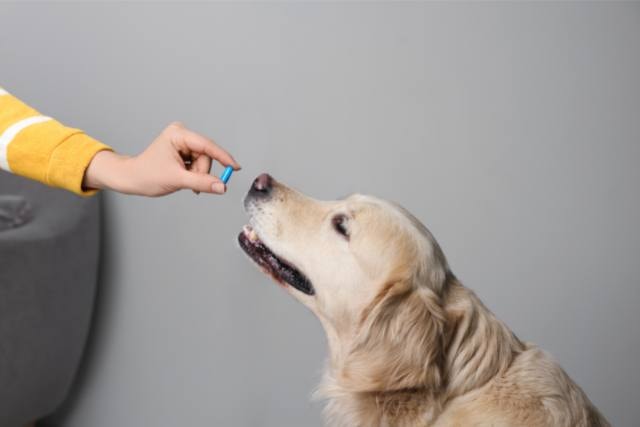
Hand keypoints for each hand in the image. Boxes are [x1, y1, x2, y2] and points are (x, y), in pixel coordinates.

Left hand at [83, 122, 239, 195]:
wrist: (132, 179)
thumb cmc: (147, 175)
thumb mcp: (177, 180)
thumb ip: (202, 183)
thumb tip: (222, 186)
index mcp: (178, 134)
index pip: (207, 145)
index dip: (223, 157)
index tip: (235, 167)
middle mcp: (181, 135)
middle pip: (206, 155)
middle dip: (202, 171)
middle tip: (194, 184)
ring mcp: (182, 142)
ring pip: (204, 161)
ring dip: (198, 174)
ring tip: (184, 182)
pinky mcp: (183, 151)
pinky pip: (198, 163)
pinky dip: (195, 174)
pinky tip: (185, 178)